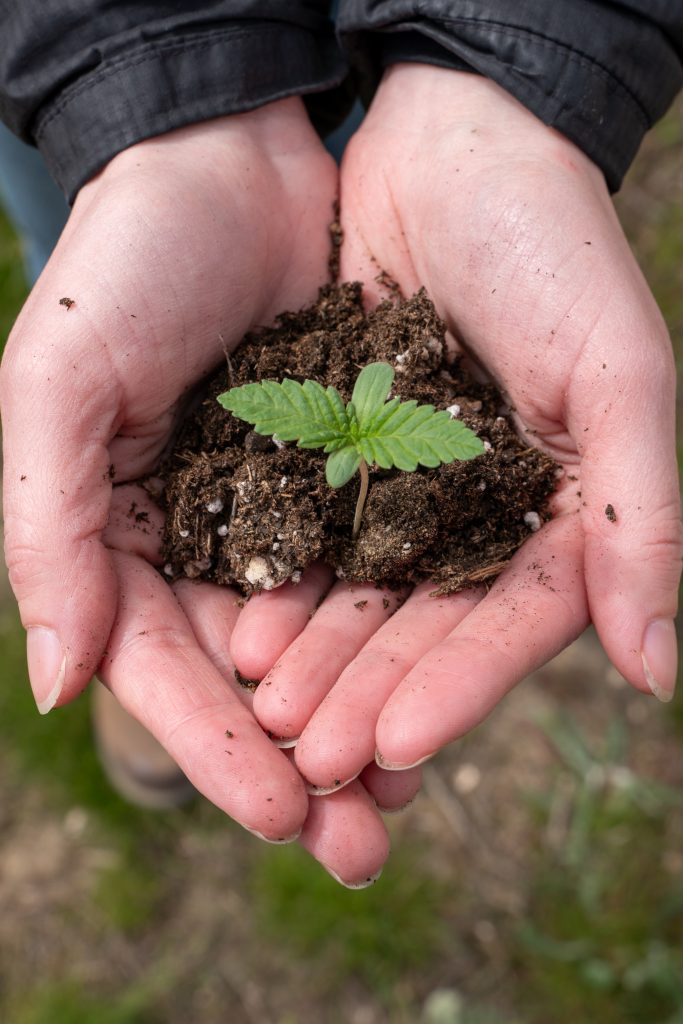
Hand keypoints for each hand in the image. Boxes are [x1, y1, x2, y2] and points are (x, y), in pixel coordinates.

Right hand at [0, 98, 411, 880]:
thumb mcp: (59, 388)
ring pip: (320, 644)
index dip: (217, 750)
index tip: (282, 816)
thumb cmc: (125, 262)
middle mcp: (200, 541)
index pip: (164, 671)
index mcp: (119, 538)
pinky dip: (399, 632)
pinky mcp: (344, 474)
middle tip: (362, 845)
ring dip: (362, 720)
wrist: (226, 159)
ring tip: (409, 792)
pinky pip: (374, 570)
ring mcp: (276, 512)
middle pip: (250, 682)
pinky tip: (435, 684)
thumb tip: (59, 686)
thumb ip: (49, 536)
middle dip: (302, 764)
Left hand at [230, 65, 681, 789]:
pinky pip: (308, 529)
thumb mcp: (619, 369)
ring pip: (361, 592)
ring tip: (267, 712)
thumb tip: (659, 671)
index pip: (515, 618)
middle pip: (427, 624)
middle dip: (371, 693)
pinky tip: (244, 629)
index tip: (398, 742)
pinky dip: (281, 580)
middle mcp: (482, 510)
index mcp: (562, 505)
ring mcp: (407, 487)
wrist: (448, 142)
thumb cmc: (553, 241)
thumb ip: (643, 514)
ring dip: (319, 657)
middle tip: (314, 760)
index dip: (461, 685)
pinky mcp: (340, 451)